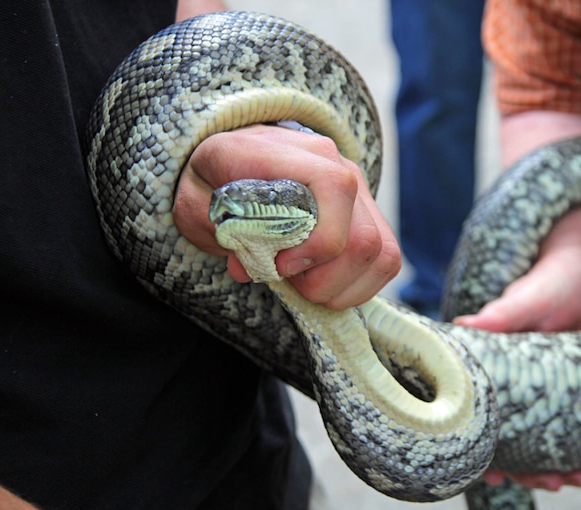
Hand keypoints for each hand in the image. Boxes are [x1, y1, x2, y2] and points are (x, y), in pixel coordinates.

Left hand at [173, 124, 400, 309]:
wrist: (233, 156)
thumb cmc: (213, 182)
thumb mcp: (194, 200)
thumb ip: (218, 230)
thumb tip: (248, 267)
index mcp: (285, 152)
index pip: (334, 188)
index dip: (318, 242)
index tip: (283, 268)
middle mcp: (333, 163)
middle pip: (363, 238)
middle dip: (325, 280)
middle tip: (288, 280)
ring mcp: (357, 188)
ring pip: (381, 252)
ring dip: (343, 287)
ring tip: (305, 284)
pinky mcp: (368, 212)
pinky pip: (386, 258)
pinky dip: (358, 286)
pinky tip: (325, 284)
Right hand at [456, 207, 580, 489]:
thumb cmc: (550, 281)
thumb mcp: (527, 298)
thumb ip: (502, 313)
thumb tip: (465, 324)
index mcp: (492, 371)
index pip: (478, 419)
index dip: (483, 452)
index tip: (494, 476)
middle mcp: (514, 389)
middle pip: (513, 442)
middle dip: (530, 471)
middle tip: (555, 483)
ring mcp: (544, 395)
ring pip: (543, 442)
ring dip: (558, 467)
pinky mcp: (574, 394)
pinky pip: (574, 430)